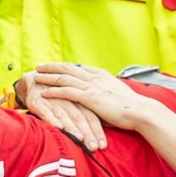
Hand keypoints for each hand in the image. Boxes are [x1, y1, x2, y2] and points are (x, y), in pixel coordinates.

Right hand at [17, 71, 108, 149]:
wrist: (34, 79)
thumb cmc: (57, 95)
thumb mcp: (72, 101)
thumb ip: (84, 114)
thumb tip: (101, 133)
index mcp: (78, 99)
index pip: (91, 116)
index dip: (98, 130)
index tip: (103, 145)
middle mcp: (67, 100)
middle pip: (80, 117)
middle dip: (88, 133)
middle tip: (94, 147)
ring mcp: (52, 101)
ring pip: (65, 115)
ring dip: (72, 128)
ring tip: (80, 139)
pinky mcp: (38, 103)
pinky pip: (46, 112)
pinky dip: (52, 119)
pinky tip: (59, 127)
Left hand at [28, 63, 157, 132]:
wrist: (140, 111)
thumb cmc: (131, 107)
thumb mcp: (116, 95)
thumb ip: (105, 94)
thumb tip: (100, 99)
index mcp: (101, 75)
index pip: (79, 67)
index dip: (65, 67)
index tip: (56, 66)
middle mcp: (94, 77)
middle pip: (68, 68)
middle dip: (52, 67)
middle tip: (40, 66)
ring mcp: (91, 86)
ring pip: (64, 78)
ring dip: (48, 77)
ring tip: (36, 76)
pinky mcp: (89, 97)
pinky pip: (66, 92)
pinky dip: (53, 91)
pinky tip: (43, 92)